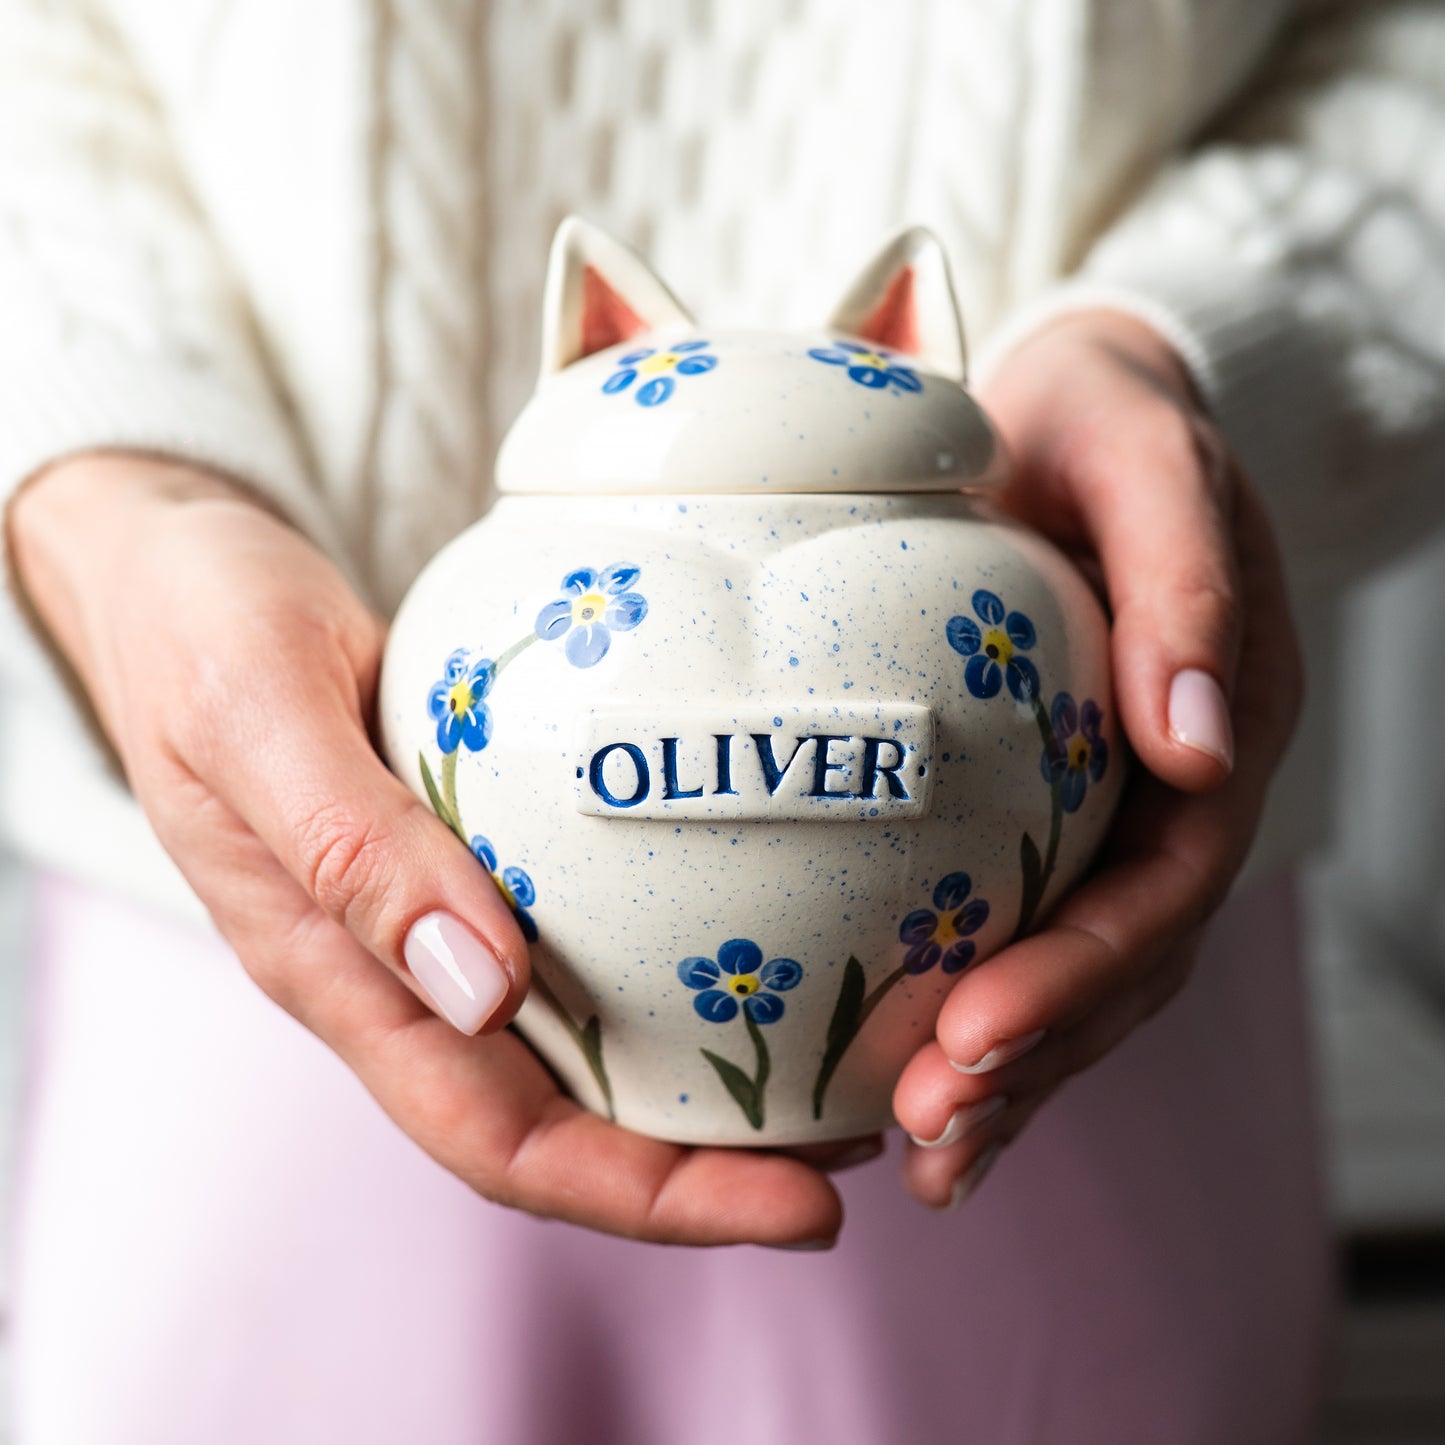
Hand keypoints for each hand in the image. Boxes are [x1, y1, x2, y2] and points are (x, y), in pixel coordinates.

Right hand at [8, 455, 844, 1246]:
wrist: (180, 572)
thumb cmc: (197, 634)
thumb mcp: (257, 716)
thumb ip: (349, 848)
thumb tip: (482, 984)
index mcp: (340, 977)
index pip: (499, 1141)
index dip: (646, 1196)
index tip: (795, 1204)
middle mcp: (403, 974)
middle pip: (565, 1119)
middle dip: (709, 1166)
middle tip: (863, 1147)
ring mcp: (443, 918)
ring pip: (584, 1041)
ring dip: (706, 1079)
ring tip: (842, 1068)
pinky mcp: (478, 853)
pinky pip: (583, 937)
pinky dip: (672, 964)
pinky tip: (759, 937)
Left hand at [891, 310, 1302, 1207]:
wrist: (1075, 411)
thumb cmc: (1105, 420)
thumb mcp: (1145, 457)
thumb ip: (1184, 576)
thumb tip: (1203, 736)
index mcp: (1221, 727)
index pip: (1161, 884)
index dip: (1076, 973)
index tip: (971, 1035)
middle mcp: (1178, 790)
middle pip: (1122, 960)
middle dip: (1032, 1057)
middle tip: (931, 1129)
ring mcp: (1118, 809)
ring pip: (1080, 971)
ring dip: (1011, 1070)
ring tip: (926, 1153)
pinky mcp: (1051, 810)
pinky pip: (1027, 927)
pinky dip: (983, 1013)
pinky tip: (912, 1084)